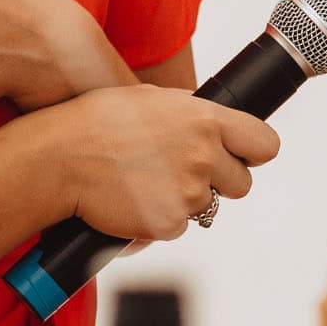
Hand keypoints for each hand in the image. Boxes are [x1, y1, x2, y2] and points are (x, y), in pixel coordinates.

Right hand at [43, 84, 278, 241]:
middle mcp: (205, 156)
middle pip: (242, 184)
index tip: (243, 156)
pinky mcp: (170, 223)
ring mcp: (189, 192)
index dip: (254, 153)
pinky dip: (160, 219)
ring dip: (184, 201)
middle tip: (183, 174)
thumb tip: (212, 123)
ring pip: (207, 207)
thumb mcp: (152, 99)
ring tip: (146, 182)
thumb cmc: (98, 121)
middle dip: (219, 183)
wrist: (61, 157)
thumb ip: (191, 112)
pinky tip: (135, 200)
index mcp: (206, 120)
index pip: (265, 144)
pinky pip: (177, 227)